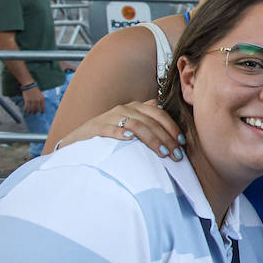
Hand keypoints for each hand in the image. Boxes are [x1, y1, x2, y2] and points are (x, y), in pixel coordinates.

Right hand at [21, 85, 45, 114]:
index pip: (43, 107)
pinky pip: (26, 107)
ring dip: (30, 112)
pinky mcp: (27, 100)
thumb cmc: (34, 89)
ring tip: (29, 113)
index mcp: (42, 98)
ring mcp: (32, 100)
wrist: (29, 85)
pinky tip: (25, 111)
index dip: (42, 111)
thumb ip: (40, 100)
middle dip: (35, 112)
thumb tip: (39, 106)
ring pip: (32, 109)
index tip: (41, 113)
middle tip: (33, 113)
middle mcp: (37, 100)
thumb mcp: (40, 94)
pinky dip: (25, 110)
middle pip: (36, 109)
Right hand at [63, 101, 184, 160]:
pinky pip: (109, 128)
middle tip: (175, 155)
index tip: (182, 143)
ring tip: (161, 152)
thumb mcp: (132, 126)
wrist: (80, 138)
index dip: (172, 128)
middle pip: (150, 121)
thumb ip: (149, 123)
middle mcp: (125, 109)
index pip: (159, 114)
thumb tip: (172, 132)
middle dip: (166, 138)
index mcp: (137, 107)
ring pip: (136, 125)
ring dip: (151, 139)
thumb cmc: (111, 134)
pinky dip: (120, 132)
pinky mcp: (96, 127)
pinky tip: (129, 139)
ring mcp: (110, 116)